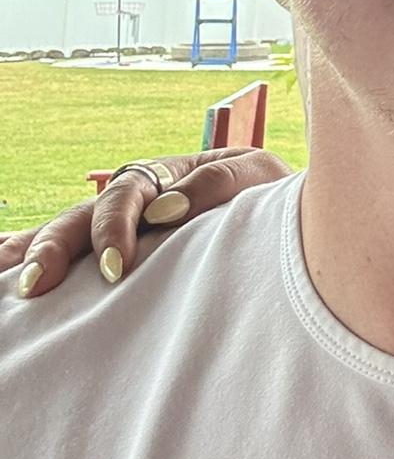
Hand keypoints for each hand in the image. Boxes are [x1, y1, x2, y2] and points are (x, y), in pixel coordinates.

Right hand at [0, 148, 295, 296]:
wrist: (299, 216)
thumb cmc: (276, 194)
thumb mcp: (257, 176)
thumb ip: (216, 185)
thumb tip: (163, 210)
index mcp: (169, 175)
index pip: (127, 193)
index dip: (115, 226)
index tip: (115, 266)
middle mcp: (140, 199)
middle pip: (83, 215)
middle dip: (56, 246)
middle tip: (38, 284)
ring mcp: (130, 228)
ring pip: (70, 232)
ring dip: (36, 252)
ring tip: (10, 278)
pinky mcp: (132, 257)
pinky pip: (78, 258)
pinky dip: (35, 256)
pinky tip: (5, 270)